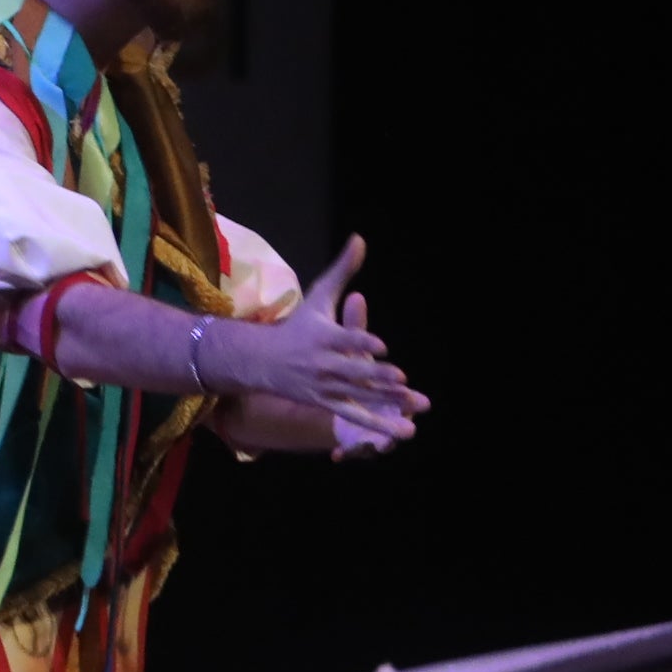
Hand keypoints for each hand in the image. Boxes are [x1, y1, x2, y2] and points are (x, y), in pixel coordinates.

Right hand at [220, 234, 424, 446]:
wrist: (260, 361)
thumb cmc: (297, 326)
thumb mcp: (318, 296)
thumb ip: (343, 271)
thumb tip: (360, 239)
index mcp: (322, 337)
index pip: (344, 340)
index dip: (361, 343)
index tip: (381, 346)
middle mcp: (322, 364)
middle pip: (352, 371)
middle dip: (376, 376)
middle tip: (400, 378)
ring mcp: (324, 387)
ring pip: (358, 395)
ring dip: (385, 403)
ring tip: (411, 406)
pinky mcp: (326, 403)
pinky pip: (354, 416)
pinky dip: (377, 425)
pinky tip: (402, 432)